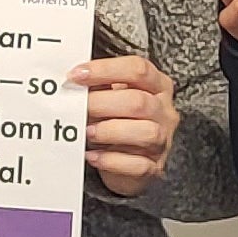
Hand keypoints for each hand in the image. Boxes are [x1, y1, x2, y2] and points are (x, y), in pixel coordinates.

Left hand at [72, 53, 178, 198]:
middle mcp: (164, 112)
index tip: (75, 75)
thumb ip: (100, 87)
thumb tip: (73, 81)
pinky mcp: (153, 167)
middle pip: (139, 102)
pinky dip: (111, 160)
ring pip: (145, 133)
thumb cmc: (119, 121)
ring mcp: (162, 140)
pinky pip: (137, 165)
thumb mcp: (114, 98)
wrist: (128, 162)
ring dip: (109, 131)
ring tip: (87, 132)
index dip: (105, 70)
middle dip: (101, 103)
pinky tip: (92, 156)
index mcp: (158, 86)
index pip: (138, 69)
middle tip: (75, 107)